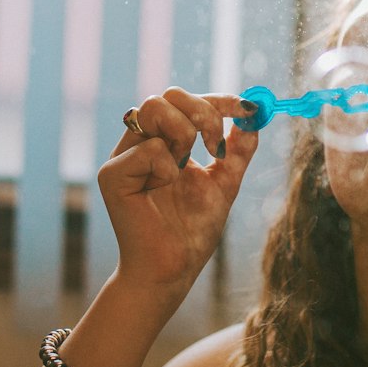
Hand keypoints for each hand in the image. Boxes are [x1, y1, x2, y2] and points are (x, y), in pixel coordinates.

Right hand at [98, 88, 258, 296]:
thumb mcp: (224, 183)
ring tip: (184, 170)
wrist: (172, 270)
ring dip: (183, 134)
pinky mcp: (112, 175)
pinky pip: (148, 149)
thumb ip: (238, 150)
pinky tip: (162, 191)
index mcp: (164, 142)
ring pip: (153, 108)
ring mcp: (124, 156)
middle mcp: (141, 143)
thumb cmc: (191, 232)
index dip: (217, 100)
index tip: (245, 109)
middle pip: (167, 95)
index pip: (185, 102)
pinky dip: (166, 167)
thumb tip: (254, 116)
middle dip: (203, 113)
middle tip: (216, 148)